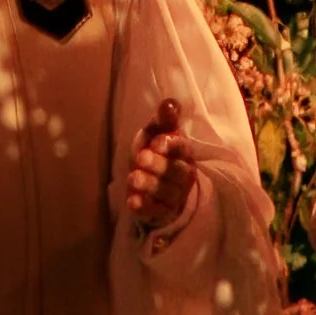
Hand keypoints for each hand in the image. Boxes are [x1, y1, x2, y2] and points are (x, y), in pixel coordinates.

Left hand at [126, 98, 197, 231]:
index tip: (156, 142)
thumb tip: (169, 102)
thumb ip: (164, 120)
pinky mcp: (163, 211)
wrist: (156, 186)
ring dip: (149, 185)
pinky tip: (132, 202)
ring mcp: (174, 195)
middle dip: (159, 165)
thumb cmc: (156, 154)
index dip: (170, 145)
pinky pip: (156, 211)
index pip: (182, 148)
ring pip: (166, 192)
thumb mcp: (157, 134)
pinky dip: (144, 207)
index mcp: (184, 152)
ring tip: (133, 178)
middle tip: (141, 158)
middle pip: (176, 171)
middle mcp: (184, 174)